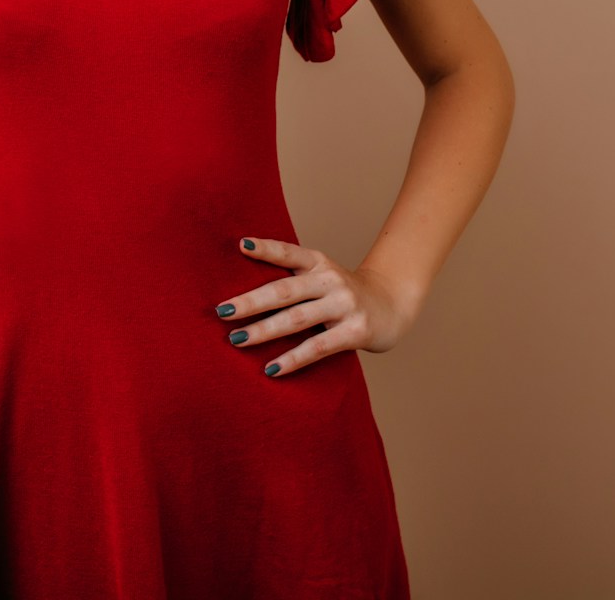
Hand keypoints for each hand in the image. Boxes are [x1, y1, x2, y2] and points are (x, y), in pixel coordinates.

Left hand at [212, 236, 420, 377]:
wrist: (393, 305)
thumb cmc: (344, 294)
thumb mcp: (322, 276)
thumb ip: (292, 278)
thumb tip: (241, 292)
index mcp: (319, 263)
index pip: (288, 252)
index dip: (265, 248)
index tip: (240, 245)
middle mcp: (330, 280)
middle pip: (284, 290)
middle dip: (250, 301)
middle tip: (221, 312)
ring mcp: (344, 305)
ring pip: (296, 319)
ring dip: (263, 331)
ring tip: (236, 340)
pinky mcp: (355, 332)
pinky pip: (317, 348)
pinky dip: (292, 359)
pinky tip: (270, 369)